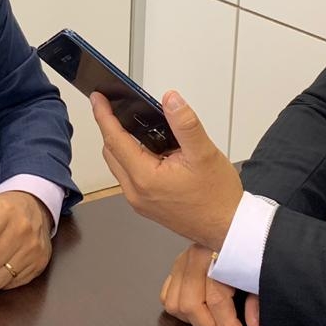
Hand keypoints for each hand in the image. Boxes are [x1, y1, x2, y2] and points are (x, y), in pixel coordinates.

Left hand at [91, 89, 243, 250]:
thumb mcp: (204, 153)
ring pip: (119, 164)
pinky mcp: (146, 205)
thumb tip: (170, 99)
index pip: (115, 140)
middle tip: (114, 105)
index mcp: (146, 178)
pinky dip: (132, 158)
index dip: (104, 115)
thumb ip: (185, 123)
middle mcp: (136, 192)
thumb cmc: (218, 196)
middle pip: (112, 152)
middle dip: (110, 127)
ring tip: (134, 124)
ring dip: (122, 143)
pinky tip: (151, 148)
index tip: (98, 98)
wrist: (227, 228)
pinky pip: (130, 176)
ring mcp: (140, 201)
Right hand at [160, 244, 261, 325]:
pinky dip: (179, 308)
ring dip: (192, 319)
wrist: (237, 226)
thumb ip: (258, 300)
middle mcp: (194, 258)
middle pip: (190, 305)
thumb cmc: (250, 250)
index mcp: (217, 255)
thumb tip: (253, 325)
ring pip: (174, 303)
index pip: (217, 300)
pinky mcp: (175, 266)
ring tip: (211, 320)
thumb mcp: (260, 274)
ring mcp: (182, 262)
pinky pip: (166, 295)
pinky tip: (198, 310)